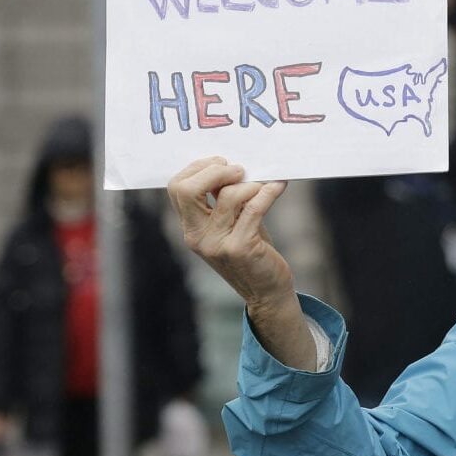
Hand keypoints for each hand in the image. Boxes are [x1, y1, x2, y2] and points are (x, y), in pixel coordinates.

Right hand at [168, 158, 316, 370]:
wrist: (267, 291)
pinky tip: (279, 186)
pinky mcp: (240, 247)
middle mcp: (197, 236)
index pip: (176, 188)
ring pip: (228, 195)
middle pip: (187, 189)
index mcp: (190, 228)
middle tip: (239, 170)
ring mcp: (217, 243)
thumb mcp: (232, 224)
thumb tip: (233, 165)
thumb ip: (225, 199)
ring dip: (251, 184)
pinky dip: (269, 192)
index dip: (198, 168)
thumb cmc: (252, 250)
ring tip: (264, 186)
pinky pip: (254, 207)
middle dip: (215, 171)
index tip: (221, 163)